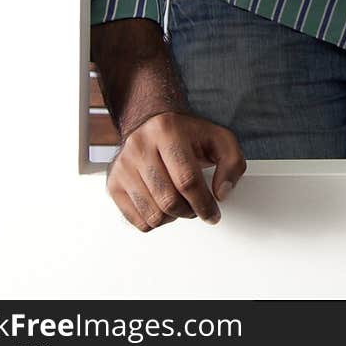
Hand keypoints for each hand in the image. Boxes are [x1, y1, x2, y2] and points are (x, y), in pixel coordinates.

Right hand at [106, 111, 246, 232]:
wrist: (151, 123)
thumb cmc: (186, 134)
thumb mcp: (218, 138)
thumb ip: (232, 162)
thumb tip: (222, 192)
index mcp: (167, 130)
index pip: (187, 180)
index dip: (204, 204)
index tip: (213, 214)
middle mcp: (140, 146)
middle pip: (169, 201)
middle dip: (190, 211)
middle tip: (197, 207)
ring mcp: (123, 165)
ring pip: (153, 215)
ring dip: (173, 217)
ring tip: (180, 202)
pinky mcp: (113, 183)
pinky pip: (137, 221)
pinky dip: (155, 221)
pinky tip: (162, 204)